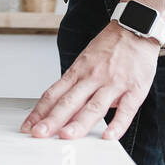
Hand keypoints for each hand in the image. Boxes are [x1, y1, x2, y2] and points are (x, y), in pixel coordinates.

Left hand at [21, 22, 158, 139]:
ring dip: (79, 123)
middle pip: (69, 102)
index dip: (39, 112)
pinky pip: (126, 110)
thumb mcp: (85, 60)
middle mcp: (92, 78)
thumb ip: (74, 84)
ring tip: (66, 136)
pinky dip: (117, 125)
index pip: (53, 94)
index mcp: (78, 71)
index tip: (28, 126)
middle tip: (39, 133)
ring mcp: (113, 84)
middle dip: (52, 119)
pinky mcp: (134, 89)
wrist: (135, 28)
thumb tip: (57, 106)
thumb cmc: (110, 47)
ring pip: (94, 107)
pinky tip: (109, 137)